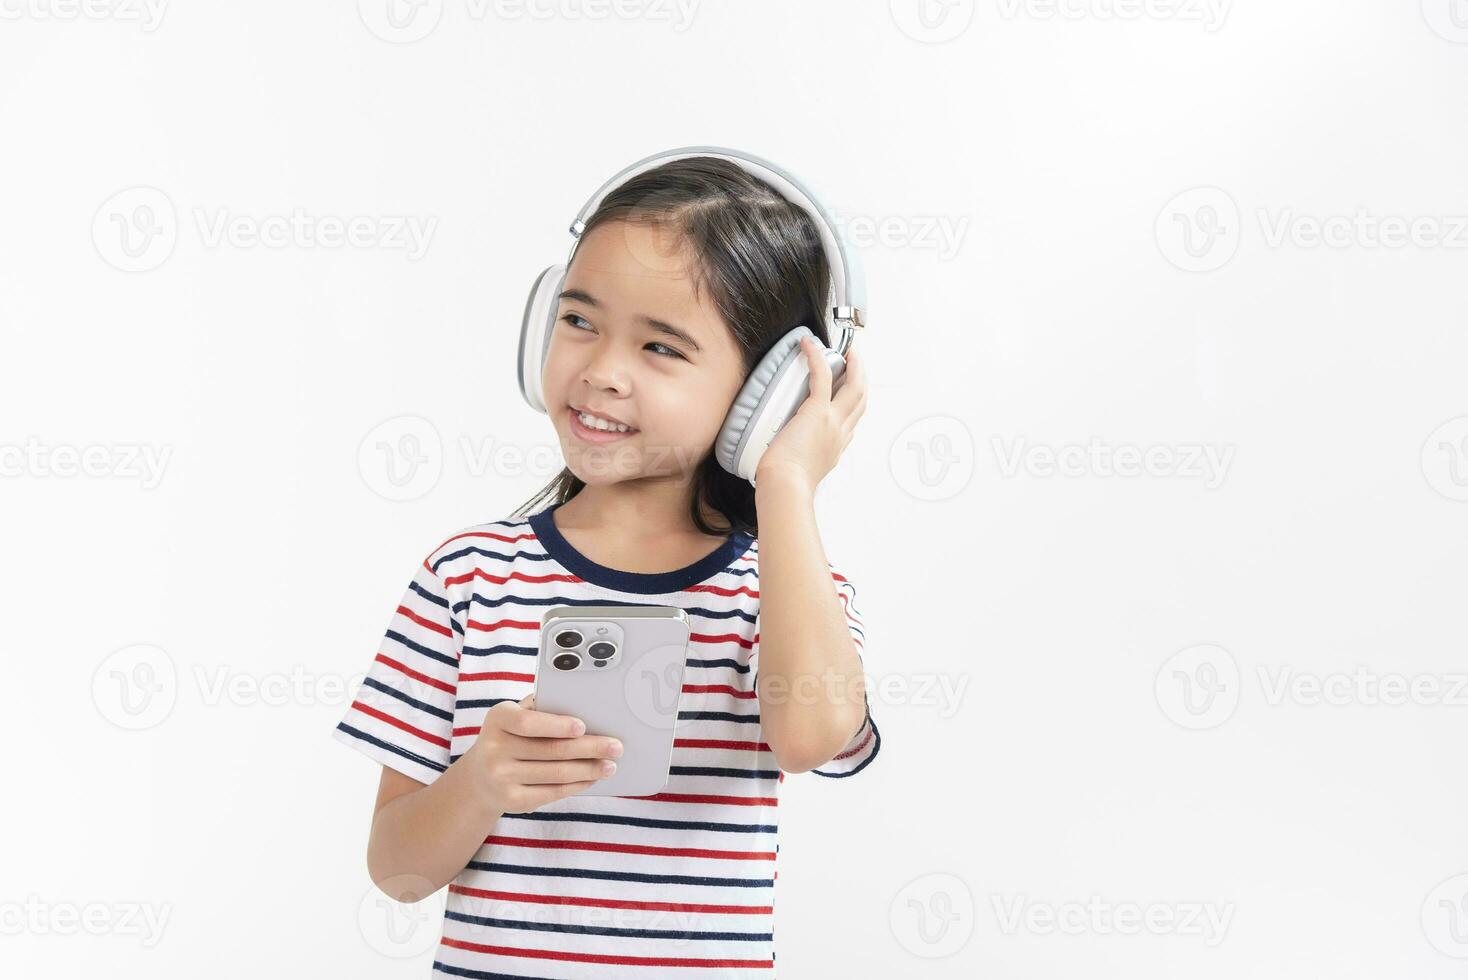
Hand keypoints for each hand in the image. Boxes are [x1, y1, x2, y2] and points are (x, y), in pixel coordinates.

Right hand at [462, 691, 623, 812]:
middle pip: (551, 750)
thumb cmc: (510, 736)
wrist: (480, 778)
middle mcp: (495, 749)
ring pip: (557, 773)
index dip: (557, 725)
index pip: (528, 722)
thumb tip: (583, 704)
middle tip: (616, 747)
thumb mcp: (515, 716)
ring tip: (610, 765)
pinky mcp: (512, 801)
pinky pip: (553, 792)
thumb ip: (540, 707)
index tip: (582, 726)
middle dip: (589, 749)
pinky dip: (577, 785)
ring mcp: (502, 778)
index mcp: (498, 719)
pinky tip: (592, 778)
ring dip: (589, 769)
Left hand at [754, 335, 866, 491]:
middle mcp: (840, 433)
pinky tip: (810, 345)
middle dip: (862, 378)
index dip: (854, 404)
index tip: (848, 392)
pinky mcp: (817, 411)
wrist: (786, 487)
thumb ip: (800, 461)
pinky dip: (817, 358)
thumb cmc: (786, 484)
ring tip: (847, 351)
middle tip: (856, 361)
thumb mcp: (801, 473)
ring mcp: (833, 421)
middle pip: (862, 400)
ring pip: (854, 387)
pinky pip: (822, 376)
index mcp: (836, 448)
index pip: (852, 422)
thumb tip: (783, 458)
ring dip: (853, 365)